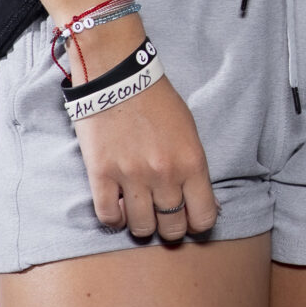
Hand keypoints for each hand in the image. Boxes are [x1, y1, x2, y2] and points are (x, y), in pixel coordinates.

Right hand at [70, 57, 218, 244]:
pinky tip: (120, 207)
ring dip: (143, 224)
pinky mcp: (101, 175)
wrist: (118, 77)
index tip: (192, 220)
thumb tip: (204, 202)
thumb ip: (194, 168)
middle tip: (165, 218)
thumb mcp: (189, 132)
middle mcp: (164, 174)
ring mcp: (131, 177)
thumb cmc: (157, 102)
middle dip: (171, 228)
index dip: (198, 223)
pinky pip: (109, 217)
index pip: (203, 216)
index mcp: (192, 162)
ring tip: (142, 212)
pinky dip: (116, 218)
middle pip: (172, 227)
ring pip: (141, 228)